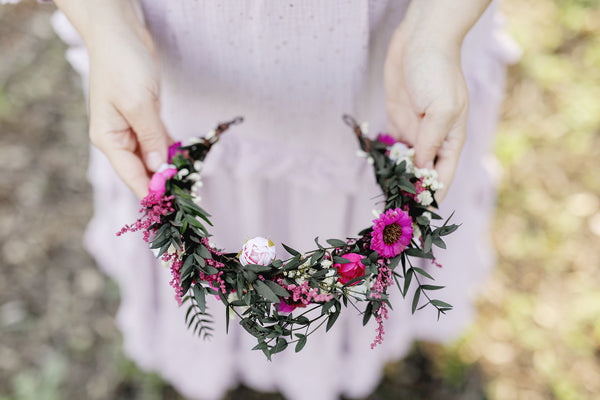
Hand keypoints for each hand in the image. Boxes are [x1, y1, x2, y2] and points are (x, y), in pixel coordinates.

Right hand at [54, 0, 171, 198]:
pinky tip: (186, 162)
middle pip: (142, 169)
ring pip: (152, 157)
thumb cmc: (123, 66)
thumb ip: (151, 138)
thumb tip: (160, 168)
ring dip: (170, 169)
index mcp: (108, 138)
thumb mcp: (139, 104)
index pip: (130, 175)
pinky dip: (172, 151)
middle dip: (163, 183)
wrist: (121, 35)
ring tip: (191, 185)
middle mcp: (118, 138)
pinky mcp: (145, 119)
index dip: (150, 192)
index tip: (168, 210)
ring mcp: (132, 129)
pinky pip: (159, 142)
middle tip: (187, 199)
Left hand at [384, 26, 468, 201]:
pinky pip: (392, 146)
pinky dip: (386, 159)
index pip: (442, 176)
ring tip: (385, 201)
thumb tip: (421, 170)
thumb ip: (430, 142)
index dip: (432, 197)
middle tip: (396, 216)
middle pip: (423, 174)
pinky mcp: (398, 119)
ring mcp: (414, 130)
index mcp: (451, 138)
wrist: (420, 40)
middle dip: (412, 192)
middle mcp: (433, 138)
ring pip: (406, 163)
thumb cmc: (437, 71)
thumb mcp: (440, 108)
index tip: (420, 219)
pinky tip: (378, 173)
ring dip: (398, 179)